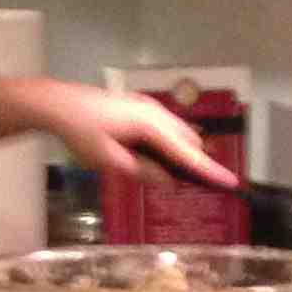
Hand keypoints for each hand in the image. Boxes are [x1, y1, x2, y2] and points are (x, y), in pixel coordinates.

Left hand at [42, 86, 236, 188]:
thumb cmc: (81, 132)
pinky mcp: (140, 107)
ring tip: (166, 175)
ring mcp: (148, 107)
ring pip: (177, 133)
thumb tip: (168, 181)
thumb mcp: (109, 160)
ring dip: (179, 153)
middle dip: (194, 162)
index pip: (187, 153)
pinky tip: (151, 158)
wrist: (59, 104)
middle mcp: (155, 112)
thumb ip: (141, 171)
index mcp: (150, 125)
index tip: (231, 184)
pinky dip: (167, 144)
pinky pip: (165, 128)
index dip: (209, 171)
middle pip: (188, 140)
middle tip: (189, 187)